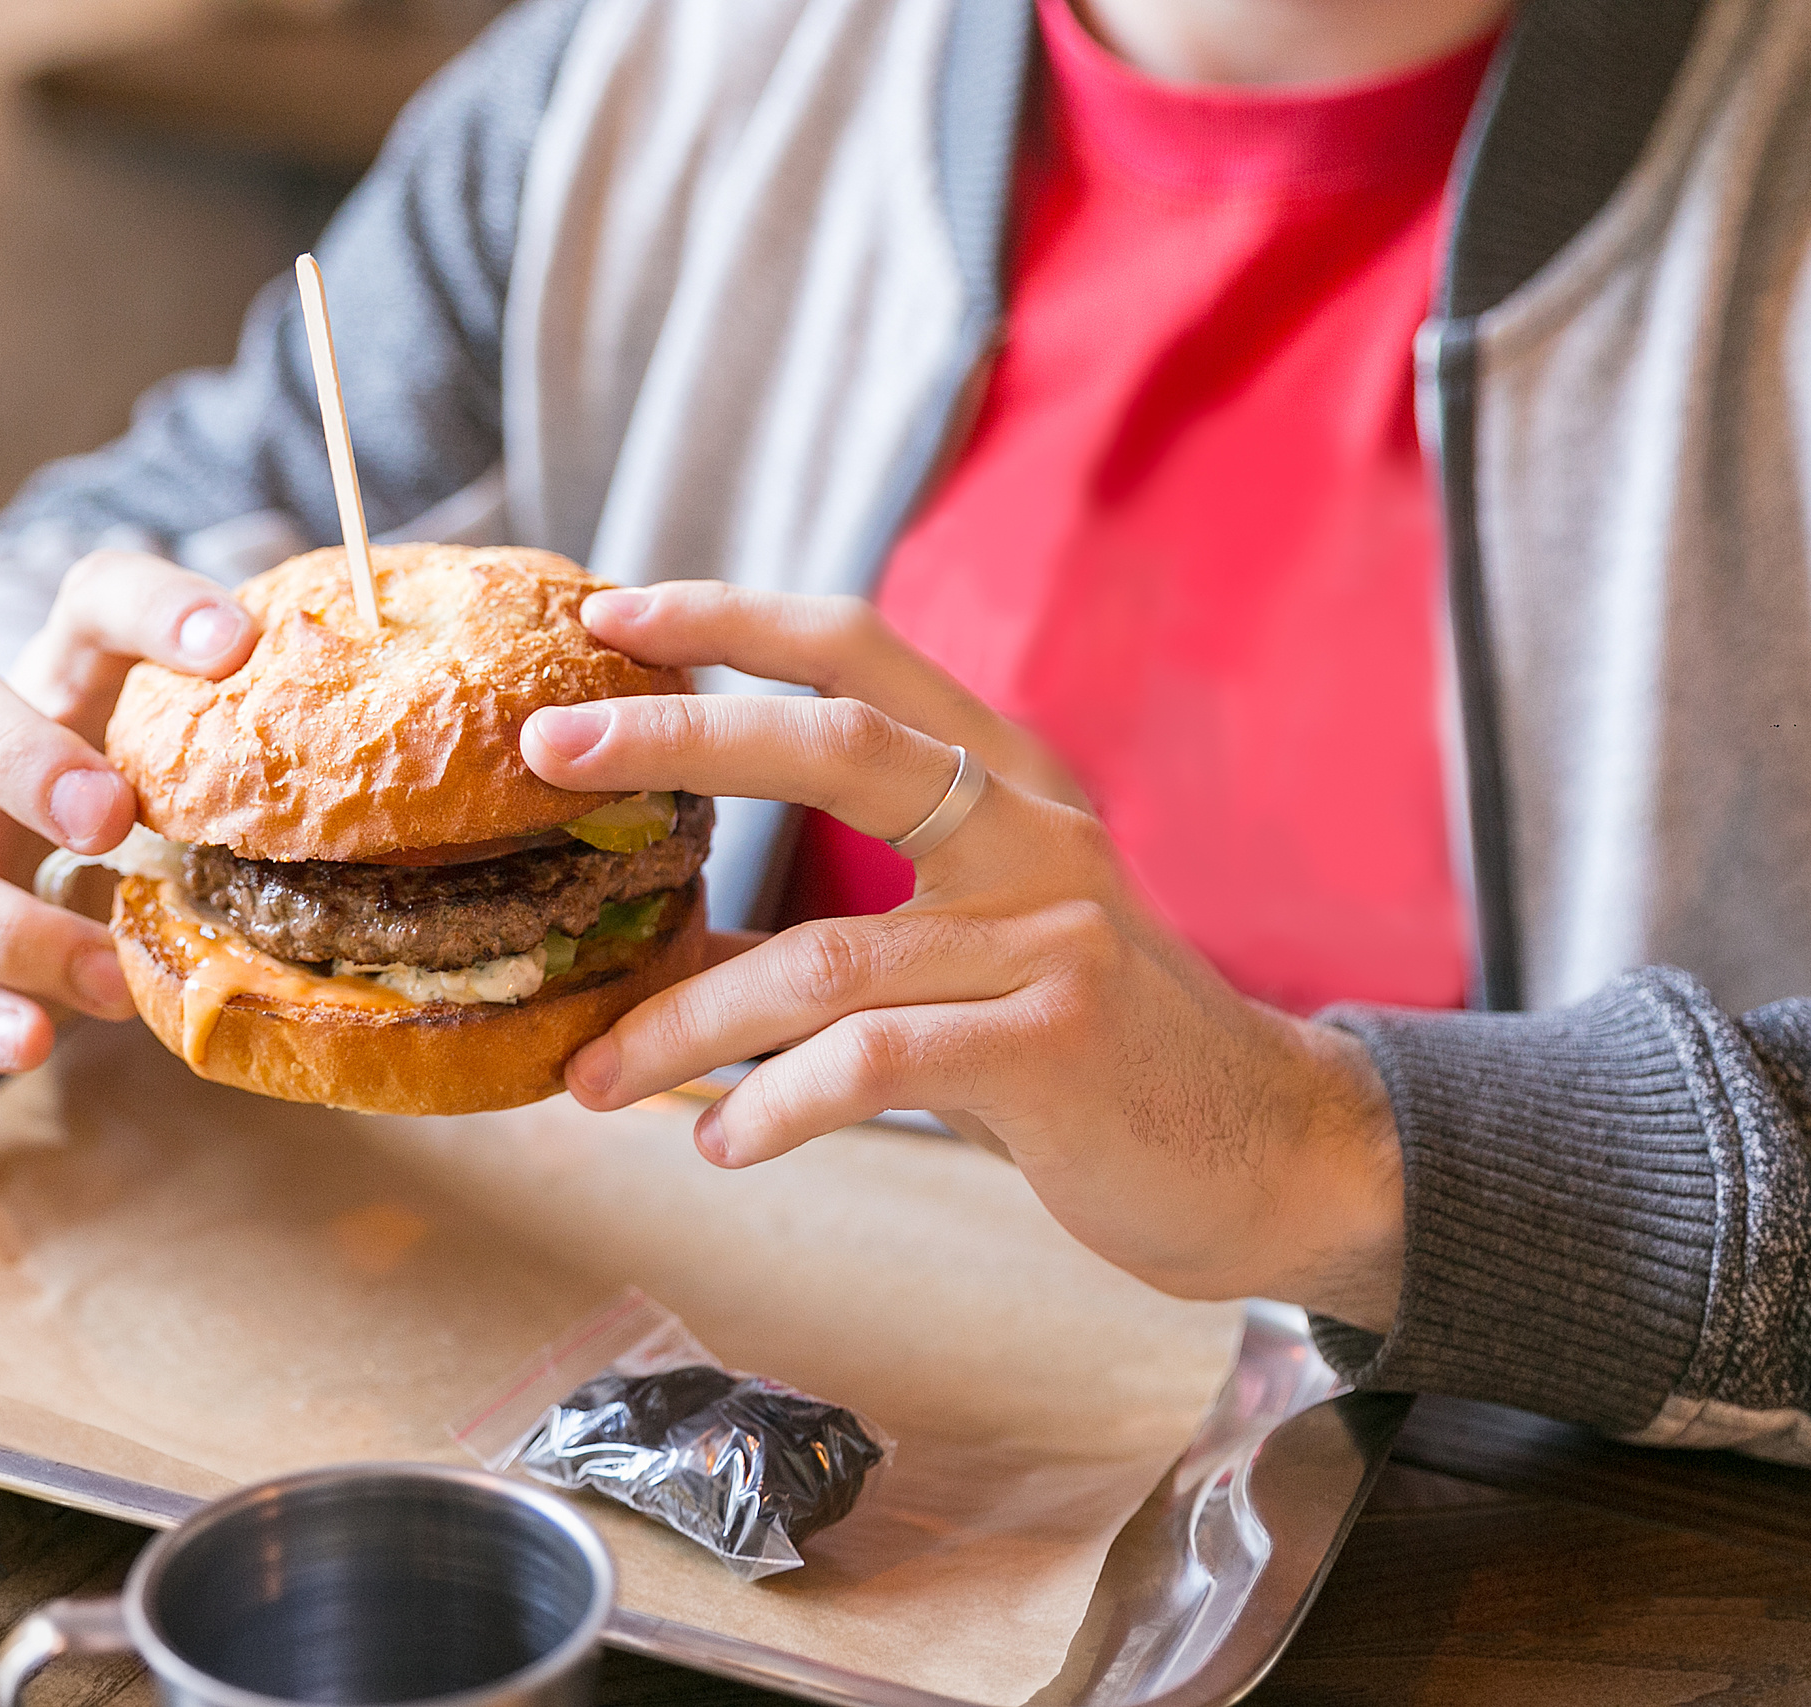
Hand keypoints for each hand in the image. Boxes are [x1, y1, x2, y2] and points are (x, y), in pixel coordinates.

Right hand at [0, 550, 256, 1071]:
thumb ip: (278, 757)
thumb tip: (461, 776)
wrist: (36, 874)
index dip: (153, 609)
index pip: (92, 602)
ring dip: (7, 924)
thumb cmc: (155, 799)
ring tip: (105, 972)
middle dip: (28, 761)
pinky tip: (35, 1040)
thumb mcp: (203, 763)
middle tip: (113, 815)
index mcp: (69, 676)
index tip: (237, 643)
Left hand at [522, 583, 1404, 1327]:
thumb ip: (836, 928)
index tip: (611, 612)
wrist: (1266, 1157)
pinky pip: (875, 1059)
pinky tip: (720, 1142)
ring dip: (680, 1022)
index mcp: (1004, 784)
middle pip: (838, 739)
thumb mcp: (967, 959)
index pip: (862, 650)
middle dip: (677, 732)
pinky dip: (776, 1103)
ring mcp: (1054, 931)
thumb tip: (658, 934)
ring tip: (590, 1079)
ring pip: (821, 954)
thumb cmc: (1088, 1055)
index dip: (733, 618)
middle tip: (544, 744)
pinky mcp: (1059, 1041)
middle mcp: (1033, 831)